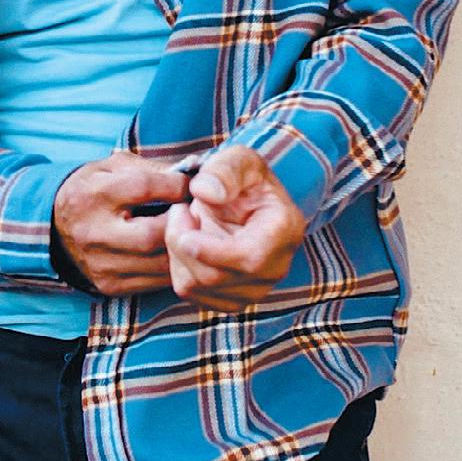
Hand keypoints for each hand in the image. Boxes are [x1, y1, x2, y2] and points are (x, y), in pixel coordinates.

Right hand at [51, 152, 192, 294]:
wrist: (54, 226)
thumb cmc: (93, 189)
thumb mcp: (113, 167)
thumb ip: (151, 168)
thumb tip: (194, 172)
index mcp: (94, 194)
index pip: (142, 188)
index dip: (175, 185)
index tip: (191, 185)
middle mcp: (94, 232)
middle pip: (152, 234)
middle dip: (182, 224)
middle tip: (197, 215)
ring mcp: (101, 263)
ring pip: (158, 263)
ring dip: (182, 249)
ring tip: (192, 235)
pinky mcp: (109, 284)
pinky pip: (154, 282)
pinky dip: (172, 268)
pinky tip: (176, 254)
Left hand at [165, 145, 305, 311]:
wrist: (246, 203)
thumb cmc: (243, 179)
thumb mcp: (238, 160)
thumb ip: (224, 170)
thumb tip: (205, 192)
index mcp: (284, 231)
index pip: (248, 258)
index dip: (211, 251)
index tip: (185, 233)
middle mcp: (275, 268)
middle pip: (214, 276)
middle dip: (182, 243)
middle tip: (178, 211)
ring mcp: (256, 290)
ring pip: (197, 288)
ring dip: (177, 253)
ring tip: (187, 224)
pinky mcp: (233, 300)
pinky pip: (192, 295)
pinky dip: (179, 268)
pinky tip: (189, 245)